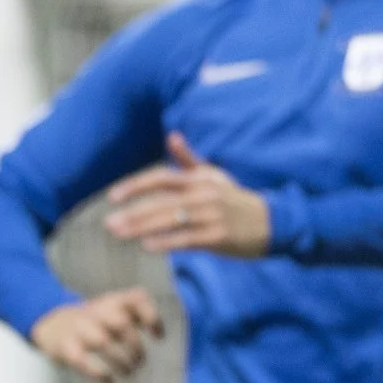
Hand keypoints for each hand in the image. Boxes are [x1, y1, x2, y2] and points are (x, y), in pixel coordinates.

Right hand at [29, 286, 163, 382]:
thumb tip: (162, 337)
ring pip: (102, 341)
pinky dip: (98, 373)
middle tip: (140, 363)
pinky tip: (109, 380)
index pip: (136, 298)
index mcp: (112, 302)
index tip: (158, 337)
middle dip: (135, 347)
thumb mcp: (113, 312)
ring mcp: (78, 328)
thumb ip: (136, 317)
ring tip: (128, 373)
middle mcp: (96, 311)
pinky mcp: (65, 347)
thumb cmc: (94, 323)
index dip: (151, 317)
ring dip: (120, 361)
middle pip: (121, 324)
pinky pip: (81, 359)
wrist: (51, 325)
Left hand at [103, 132, 270, 258]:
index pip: (161, 178)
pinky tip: (147, 246)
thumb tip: (172, 136)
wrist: (273, 222)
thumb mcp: (214, 176)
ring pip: (171, 220)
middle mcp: (203, 194)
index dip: (136, 185)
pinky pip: (188, 239)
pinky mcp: (219, 236)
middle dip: (133, 213)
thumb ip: (189, 160)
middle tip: (108, 224)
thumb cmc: (236, 200)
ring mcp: (211, 215)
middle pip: (161, 202)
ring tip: (120, 234)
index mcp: (199, 179)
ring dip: (142, 227)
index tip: (112, 196)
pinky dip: (167, 242)